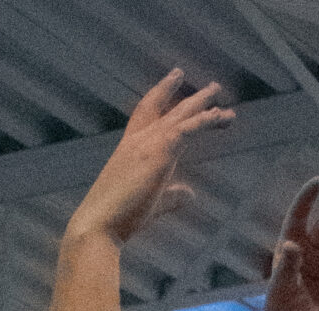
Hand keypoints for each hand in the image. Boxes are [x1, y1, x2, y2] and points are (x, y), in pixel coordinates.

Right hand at [69, 69, 232, 247]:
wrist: (99, 224)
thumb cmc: (118, 218)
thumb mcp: (150, 203)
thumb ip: (172, 196)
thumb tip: (190, 194)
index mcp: (130, 147)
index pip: (147, 111)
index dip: (162, 93)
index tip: (175, 79)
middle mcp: (138, 139)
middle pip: (168, 109)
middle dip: (191, 98)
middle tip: (212, 87)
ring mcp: (148, 143)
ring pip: (181, 116)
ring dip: (203, 104)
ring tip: (219, 91)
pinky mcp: (159, 152)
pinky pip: (187, 128)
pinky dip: (204, 120)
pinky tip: (219, 115)